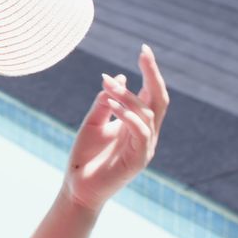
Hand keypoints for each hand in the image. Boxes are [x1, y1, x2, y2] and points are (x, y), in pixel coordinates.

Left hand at [62, 44, 170, 213]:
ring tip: (108, 86)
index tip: (143, 49)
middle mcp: (146, 134)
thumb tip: (117, 77)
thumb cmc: (85, 157)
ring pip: (147, 113)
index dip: (150, 72)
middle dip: (153, 75)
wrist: (78, 188)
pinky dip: (128, 116)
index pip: (151, 94)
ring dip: (128, 96)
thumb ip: (104, 102)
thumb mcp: (92, 123)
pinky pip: (140, 132)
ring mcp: (145, 147)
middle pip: (159, 100)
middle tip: (142, 54)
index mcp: (137, 124)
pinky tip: (112, 105)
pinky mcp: (138, 160)